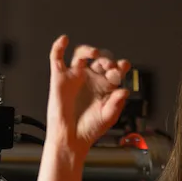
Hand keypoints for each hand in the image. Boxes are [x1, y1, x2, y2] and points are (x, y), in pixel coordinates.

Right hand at [46, 35, 130, 154]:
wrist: (70, 139)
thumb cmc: (89, 130)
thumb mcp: (108, 117)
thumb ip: (116, 104)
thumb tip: (124, 90)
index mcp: (105, 86)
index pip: (115, 69)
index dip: (120, 66)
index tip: (121, 69)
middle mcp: (91, 79)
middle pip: (100, 59)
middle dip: (107, 59)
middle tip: (109, 66)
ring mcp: (75, 77)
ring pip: (81, 54)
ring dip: (89, 50)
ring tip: (95, 54)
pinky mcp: (60, 78)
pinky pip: (57, 58)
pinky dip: (58, 47)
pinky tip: (64, 40)